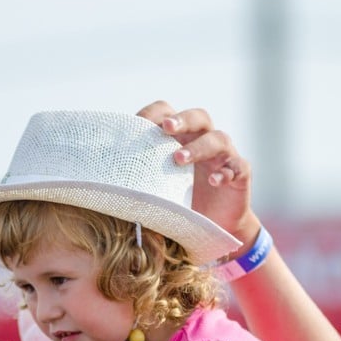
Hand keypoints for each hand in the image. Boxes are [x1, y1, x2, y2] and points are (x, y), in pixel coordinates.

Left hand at [137, 100, 260, 249]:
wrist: (213, 227)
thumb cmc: (180, 204)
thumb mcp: (158, 189)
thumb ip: (140, 178)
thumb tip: (100, 179)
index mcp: (181, 139)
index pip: (168, 114)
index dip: (154, 113)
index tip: (136, 122)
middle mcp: (204, 141)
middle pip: (198, 117)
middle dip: (181, 120)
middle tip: (165, 127)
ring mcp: (224, 156)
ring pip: (218, 138)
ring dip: (199, 147)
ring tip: (179, 159)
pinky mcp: (240, 175)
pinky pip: (238, 167)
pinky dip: (226, 172)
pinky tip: (214, 181)